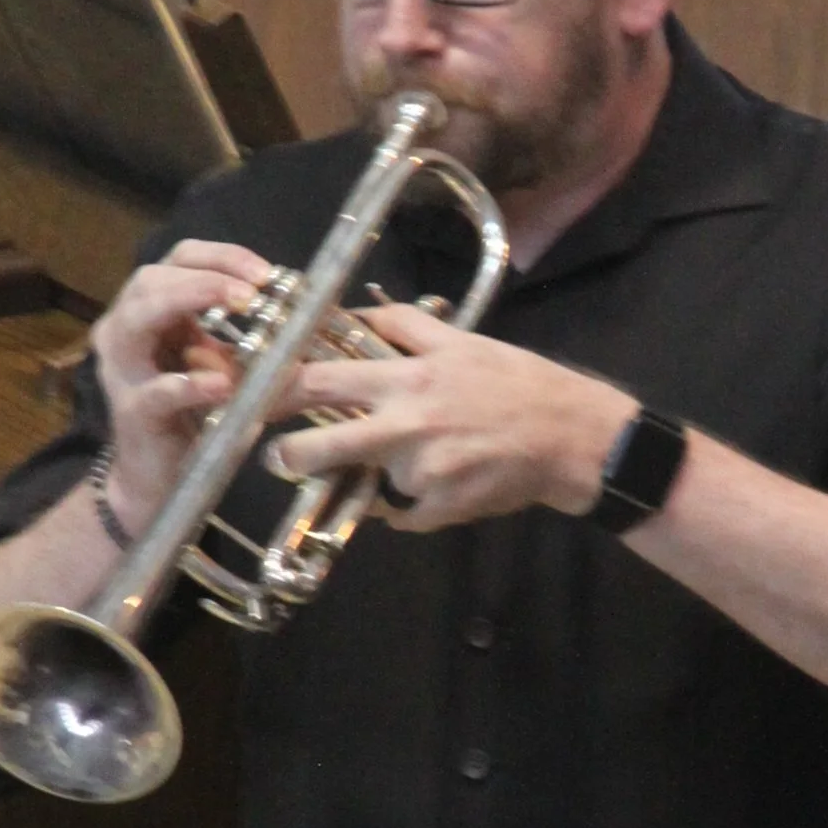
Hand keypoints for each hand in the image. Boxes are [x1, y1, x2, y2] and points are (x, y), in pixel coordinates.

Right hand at [86, 237, 278, 525]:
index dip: (223, 257)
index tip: (268, 273)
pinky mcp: (131, 413)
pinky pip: (156, 392)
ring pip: (137, 319)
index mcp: (150, 312)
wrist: (158, 478)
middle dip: (208, 276)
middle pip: (152, 278)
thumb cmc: (194, 415)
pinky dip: (189, 384)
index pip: (179, 260)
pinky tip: (222, 383)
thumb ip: (250, 340)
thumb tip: (307, 314)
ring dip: (190, 302)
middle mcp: (125, 332)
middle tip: (256, 290)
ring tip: (242, 306)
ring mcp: (122, 372)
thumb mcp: (225, 368)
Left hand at [269, 307, 634, 530]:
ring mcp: (421, 473)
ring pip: (369, 483)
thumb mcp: (461, 341)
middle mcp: (407, 427)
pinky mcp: (438, 509)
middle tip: (281, 458)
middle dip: (291, 456)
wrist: (572, 437)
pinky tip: (446, 480)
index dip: (279, 390)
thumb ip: (404, 327)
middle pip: (324, 446)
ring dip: (375, 477)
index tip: (255, 397)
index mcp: (408, 380)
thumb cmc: (516, 382)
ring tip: (410, 462)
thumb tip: (354, 315)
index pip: (324, 382)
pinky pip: (405, 512)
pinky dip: (413, 502)